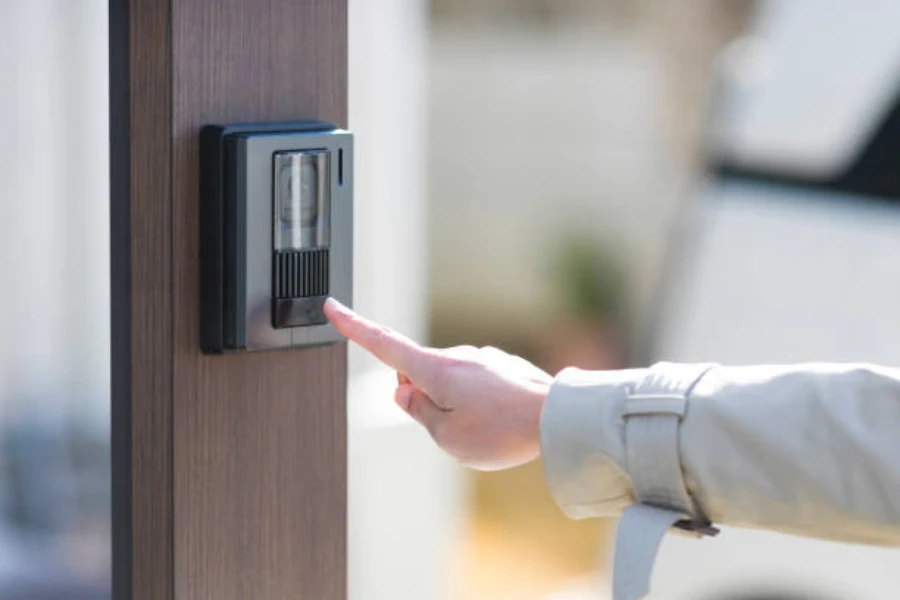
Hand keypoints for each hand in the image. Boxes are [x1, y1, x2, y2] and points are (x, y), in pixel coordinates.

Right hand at [324, 298, 551, 470]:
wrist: (557, 418)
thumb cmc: (501, 431)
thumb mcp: (446, 436)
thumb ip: (418, 412)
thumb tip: (404, 391)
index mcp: (434, 369)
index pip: (383, 344)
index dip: (354, 327)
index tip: (332, 307)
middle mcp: (456, 356)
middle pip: (418, 374)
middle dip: (420, 399)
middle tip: (449, 430)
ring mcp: (481, 359)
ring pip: (448, 383)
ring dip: (452, 406)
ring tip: (485, 430)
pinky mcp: (501, 367)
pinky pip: (474, 385)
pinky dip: (476, 404)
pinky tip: (499, 422)